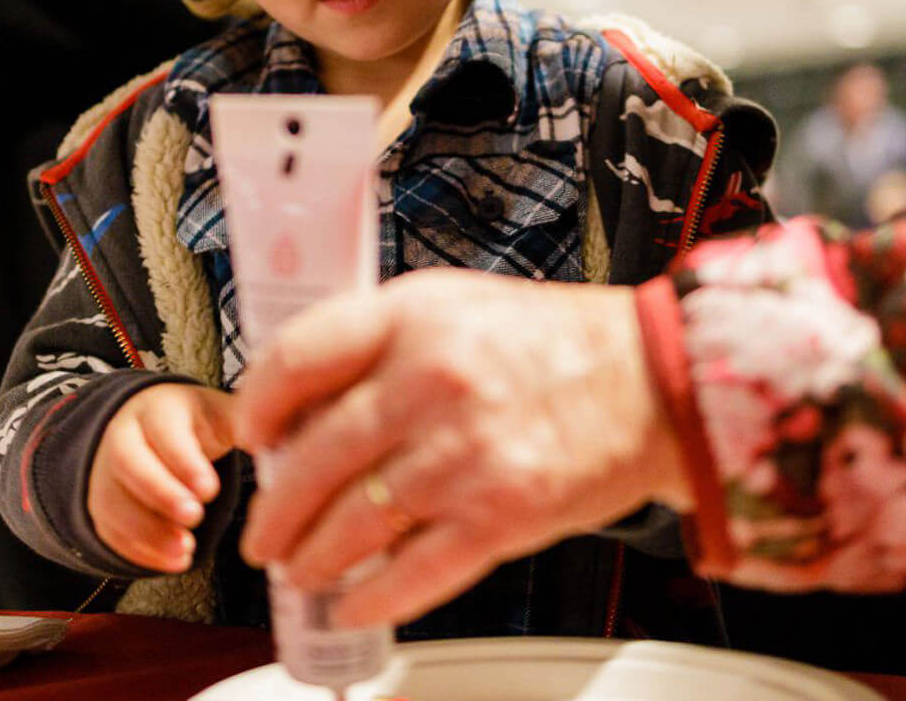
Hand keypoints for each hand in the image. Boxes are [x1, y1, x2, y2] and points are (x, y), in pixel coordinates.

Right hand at [90, 383, 236, 572]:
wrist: (146, 428)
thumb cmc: (192, 425)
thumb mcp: (217, 414)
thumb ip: (243, 423)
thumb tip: (275, 434)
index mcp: (157, 410)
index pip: (163, 431)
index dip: (184, 461)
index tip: (210, 489)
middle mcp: (122, 437)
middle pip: (128, 463)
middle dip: (161, 494)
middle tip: (195, 517)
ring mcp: (105, 474)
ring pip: (114, 502)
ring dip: (148, 532)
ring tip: (186, 551)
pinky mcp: (102, 507)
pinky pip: (110, 531)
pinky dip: (139, 551)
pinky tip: (173, 562)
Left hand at [232, 271, 688, 627]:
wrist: (655, 381)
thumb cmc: (556, 342)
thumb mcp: (453, 305)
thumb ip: (377, 342)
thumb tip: (301, 402)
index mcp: (413, 318)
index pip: (298, 359)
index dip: (257, 406)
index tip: (250, 436)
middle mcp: (432, 381)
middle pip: (313, 458)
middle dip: (274, 508)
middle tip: (261, 530)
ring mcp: (465, 453)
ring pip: (352, 522)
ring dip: (311, 556)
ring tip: (298, 567)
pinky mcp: (500, 515)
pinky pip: (411, 571)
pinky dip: (371, 596)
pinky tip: (352, 601)